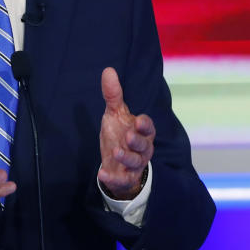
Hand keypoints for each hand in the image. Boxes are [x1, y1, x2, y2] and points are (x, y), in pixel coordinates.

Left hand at [98, 67, 154, 199]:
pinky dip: (112, 178)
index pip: (148, 127)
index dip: (144, 125)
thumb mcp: (115, 114)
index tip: (137, 120)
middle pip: (144, 145)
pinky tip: (102, 174)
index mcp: (141, 131)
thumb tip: (108, 70)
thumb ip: (113, 95)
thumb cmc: (119, 134)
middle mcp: (142, 148)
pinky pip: (121, 179)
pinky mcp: (125, 177)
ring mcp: (134, 164)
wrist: (116, 162)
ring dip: (126, 157)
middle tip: (128, 137)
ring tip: (116, 152)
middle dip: (137, 141)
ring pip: (135, 162)